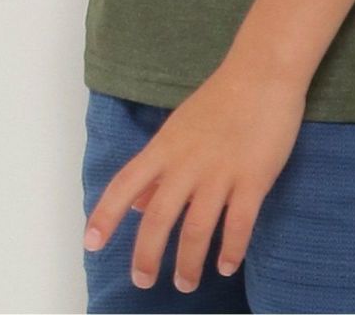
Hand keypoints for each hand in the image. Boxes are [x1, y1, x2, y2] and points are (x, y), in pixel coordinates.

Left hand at [83, 55, 306, 292]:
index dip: (105, 215)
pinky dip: (230, 250)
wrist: (263, 71)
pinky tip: (227, 266)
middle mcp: (187, 163)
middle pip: (158, 218)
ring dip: (188, 262)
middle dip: (147, 256)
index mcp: (165, 147)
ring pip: (196, 229)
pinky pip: (239, 224)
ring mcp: (220, 172)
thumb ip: (158, 168)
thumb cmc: (222, 98)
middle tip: (143, 282)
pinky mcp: (254, 178)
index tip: (91, 243)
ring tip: (185, 283)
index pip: (125, 184)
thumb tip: (136, 205)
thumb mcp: (180, 127)